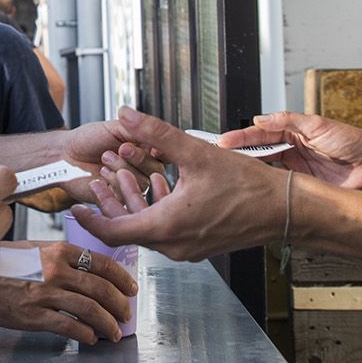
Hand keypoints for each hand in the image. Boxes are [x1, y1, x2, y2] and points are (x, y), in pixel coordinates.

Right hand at [0, 242, 136, 343]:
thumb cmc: (5, 262)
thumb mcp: (36, 248)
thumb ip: (62, 257)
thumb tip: (89, 270)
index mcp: (59, 251)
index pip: (101, 264)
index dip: (122, 278)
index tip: (131, 289)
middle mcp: (56, 270)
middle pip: (101, 289)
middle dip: (119, 305)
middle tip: (126, 314)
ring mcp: (46, 294)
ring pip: (89, 310)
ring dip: (108, 323)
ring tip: (114, 332)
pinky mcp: (35, 315)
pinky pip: (69, 327)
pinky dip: (85, 334)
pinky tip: (91, 338)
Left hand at [59, 119, 166, 202]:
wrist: (65, 156)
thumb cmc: (86, 140)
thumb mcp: (115, 127)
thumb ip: (138, 130)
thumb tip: (155, 128)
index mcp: (142, 149)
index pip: (162, 152)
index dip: (155, 150)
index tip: (144, 145)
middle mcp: (139, 167)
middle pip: (156, 170)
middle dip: (137, 158)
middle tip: (120, 149)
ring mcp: (130, 184)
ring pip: (142, 182)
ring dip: (121, 168)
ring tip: (104, 160)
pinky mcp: (119, 199)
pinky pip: (127, 195)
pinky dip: (113, 182)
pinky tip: (102, 174)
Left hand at [74, 108, 284, 262]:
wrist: (286, 210)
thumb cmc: (249, 187)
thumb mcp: (196, 153)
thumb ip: (156, 133)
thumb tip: (126, 114)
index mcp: (167, 227)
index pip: (112, 231)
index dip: (89, 219)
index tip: (74, 207)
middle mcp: (174, 245)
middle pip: (128, 228)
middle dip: (111, 201)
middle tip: (100, 179)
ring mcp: (187, 248)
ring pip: (148, 228)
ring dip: (135, 202)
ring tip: (126, 174)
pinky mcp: (199, 244)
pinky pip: (166, 230)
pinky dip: (156, 209)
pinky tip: (161, 183)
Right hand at [224, 112, 361, 189]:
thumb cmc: (351, 141)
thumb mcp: (317, 124)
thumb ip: (288, 120)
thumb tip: (261, 118)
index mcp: (292, 132)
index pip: (260, 133)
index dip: (240, 137)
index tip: (223, 141)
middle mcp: (290, 149)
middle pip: (257, 150)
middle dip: (237, 153)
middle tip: (218, 157)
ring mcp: (294, 168)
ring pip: (264, 168)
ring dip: (248, 169)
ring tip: (230, 171)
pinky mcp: (301, 186)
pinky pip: (278, 185)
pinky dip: (264, 185)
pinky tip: (252, 186)